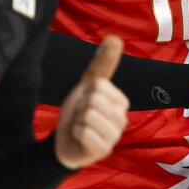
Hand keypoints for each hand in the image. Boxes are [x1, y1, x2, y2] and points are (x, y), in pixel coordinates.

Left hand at [54, 35, 128, 168]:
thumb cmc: (79, 112)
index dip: (86, 92)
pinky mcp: (103, 151)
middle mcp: (122, 119)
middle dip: (81, 107)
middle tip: (82, 116)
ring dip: (78, 121)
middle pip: (93, 100)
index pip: (99, 85)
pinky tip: (81, 139)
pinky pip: (85, 132)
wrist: (65, 142)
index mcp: (122, 102)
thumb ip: (102, 64)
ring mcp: (114, 137)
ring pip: (89, 116)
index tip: (86, 102)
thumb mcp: (88, 86)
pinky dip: (76, 134)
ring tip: (82, 127)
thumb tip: (115, 37)